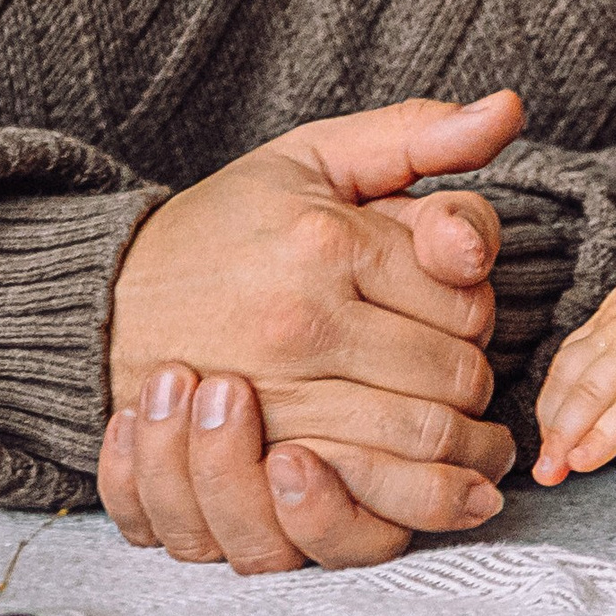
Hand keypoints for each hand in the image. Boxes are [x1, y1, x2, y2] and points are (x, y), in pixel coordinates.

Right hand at [104, 95, 523, 547]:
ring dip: (465, 450)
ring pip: (419, 445)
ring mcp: (276, 403)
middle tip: (457, 375)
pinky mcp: (253, 468)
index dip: (478, 310)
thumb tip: (509, 107)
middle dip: (473, 380)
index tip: (453, 310)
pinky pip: (360, 508)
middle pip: (453, 377)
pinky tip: (448, 492)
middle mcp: (302, 324)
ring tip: (477, 444)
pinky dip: (415, 506)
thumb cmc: (227, 225)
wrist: (106, 303)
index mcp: (326, 243)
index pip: (465, 299)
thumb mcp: (316, 157)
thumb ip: (418, 136)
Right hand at [532, 245, 615, 491]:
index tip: (580, 464)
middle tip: (548, 474)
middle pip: (593, 391)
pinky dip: (555, 387)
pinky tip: (549, 418)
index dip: (605, 437)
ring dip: (553, 415)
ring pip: (572, 371)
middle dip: (565, 436)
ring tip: (543, 457)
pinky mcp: (604, 315)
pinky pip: (570, 352)